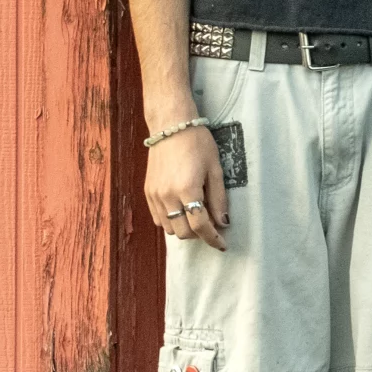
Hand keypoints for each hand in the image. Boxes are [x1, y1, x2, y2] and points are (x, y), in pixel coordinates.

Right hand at [146, 123, 228, 251]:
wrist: (171, 126)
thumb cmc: (198, 144)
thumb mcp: (216, 169)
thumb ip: (218, 199)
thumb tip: (223, 223)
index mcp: (187, 190)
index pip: (200, 226)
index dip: (213, 239)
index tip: (222, 245)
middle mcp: (167, 196)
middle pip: (183, 232)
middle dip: (199, 234)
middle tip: (212, 225)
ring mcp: (154, 195)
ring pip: (168, 228)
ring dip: (184, 228)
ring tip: (197, 216)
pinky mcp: (147, 192)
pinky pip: (158, 218)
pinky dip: (171, 221)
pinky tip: (182, 211)